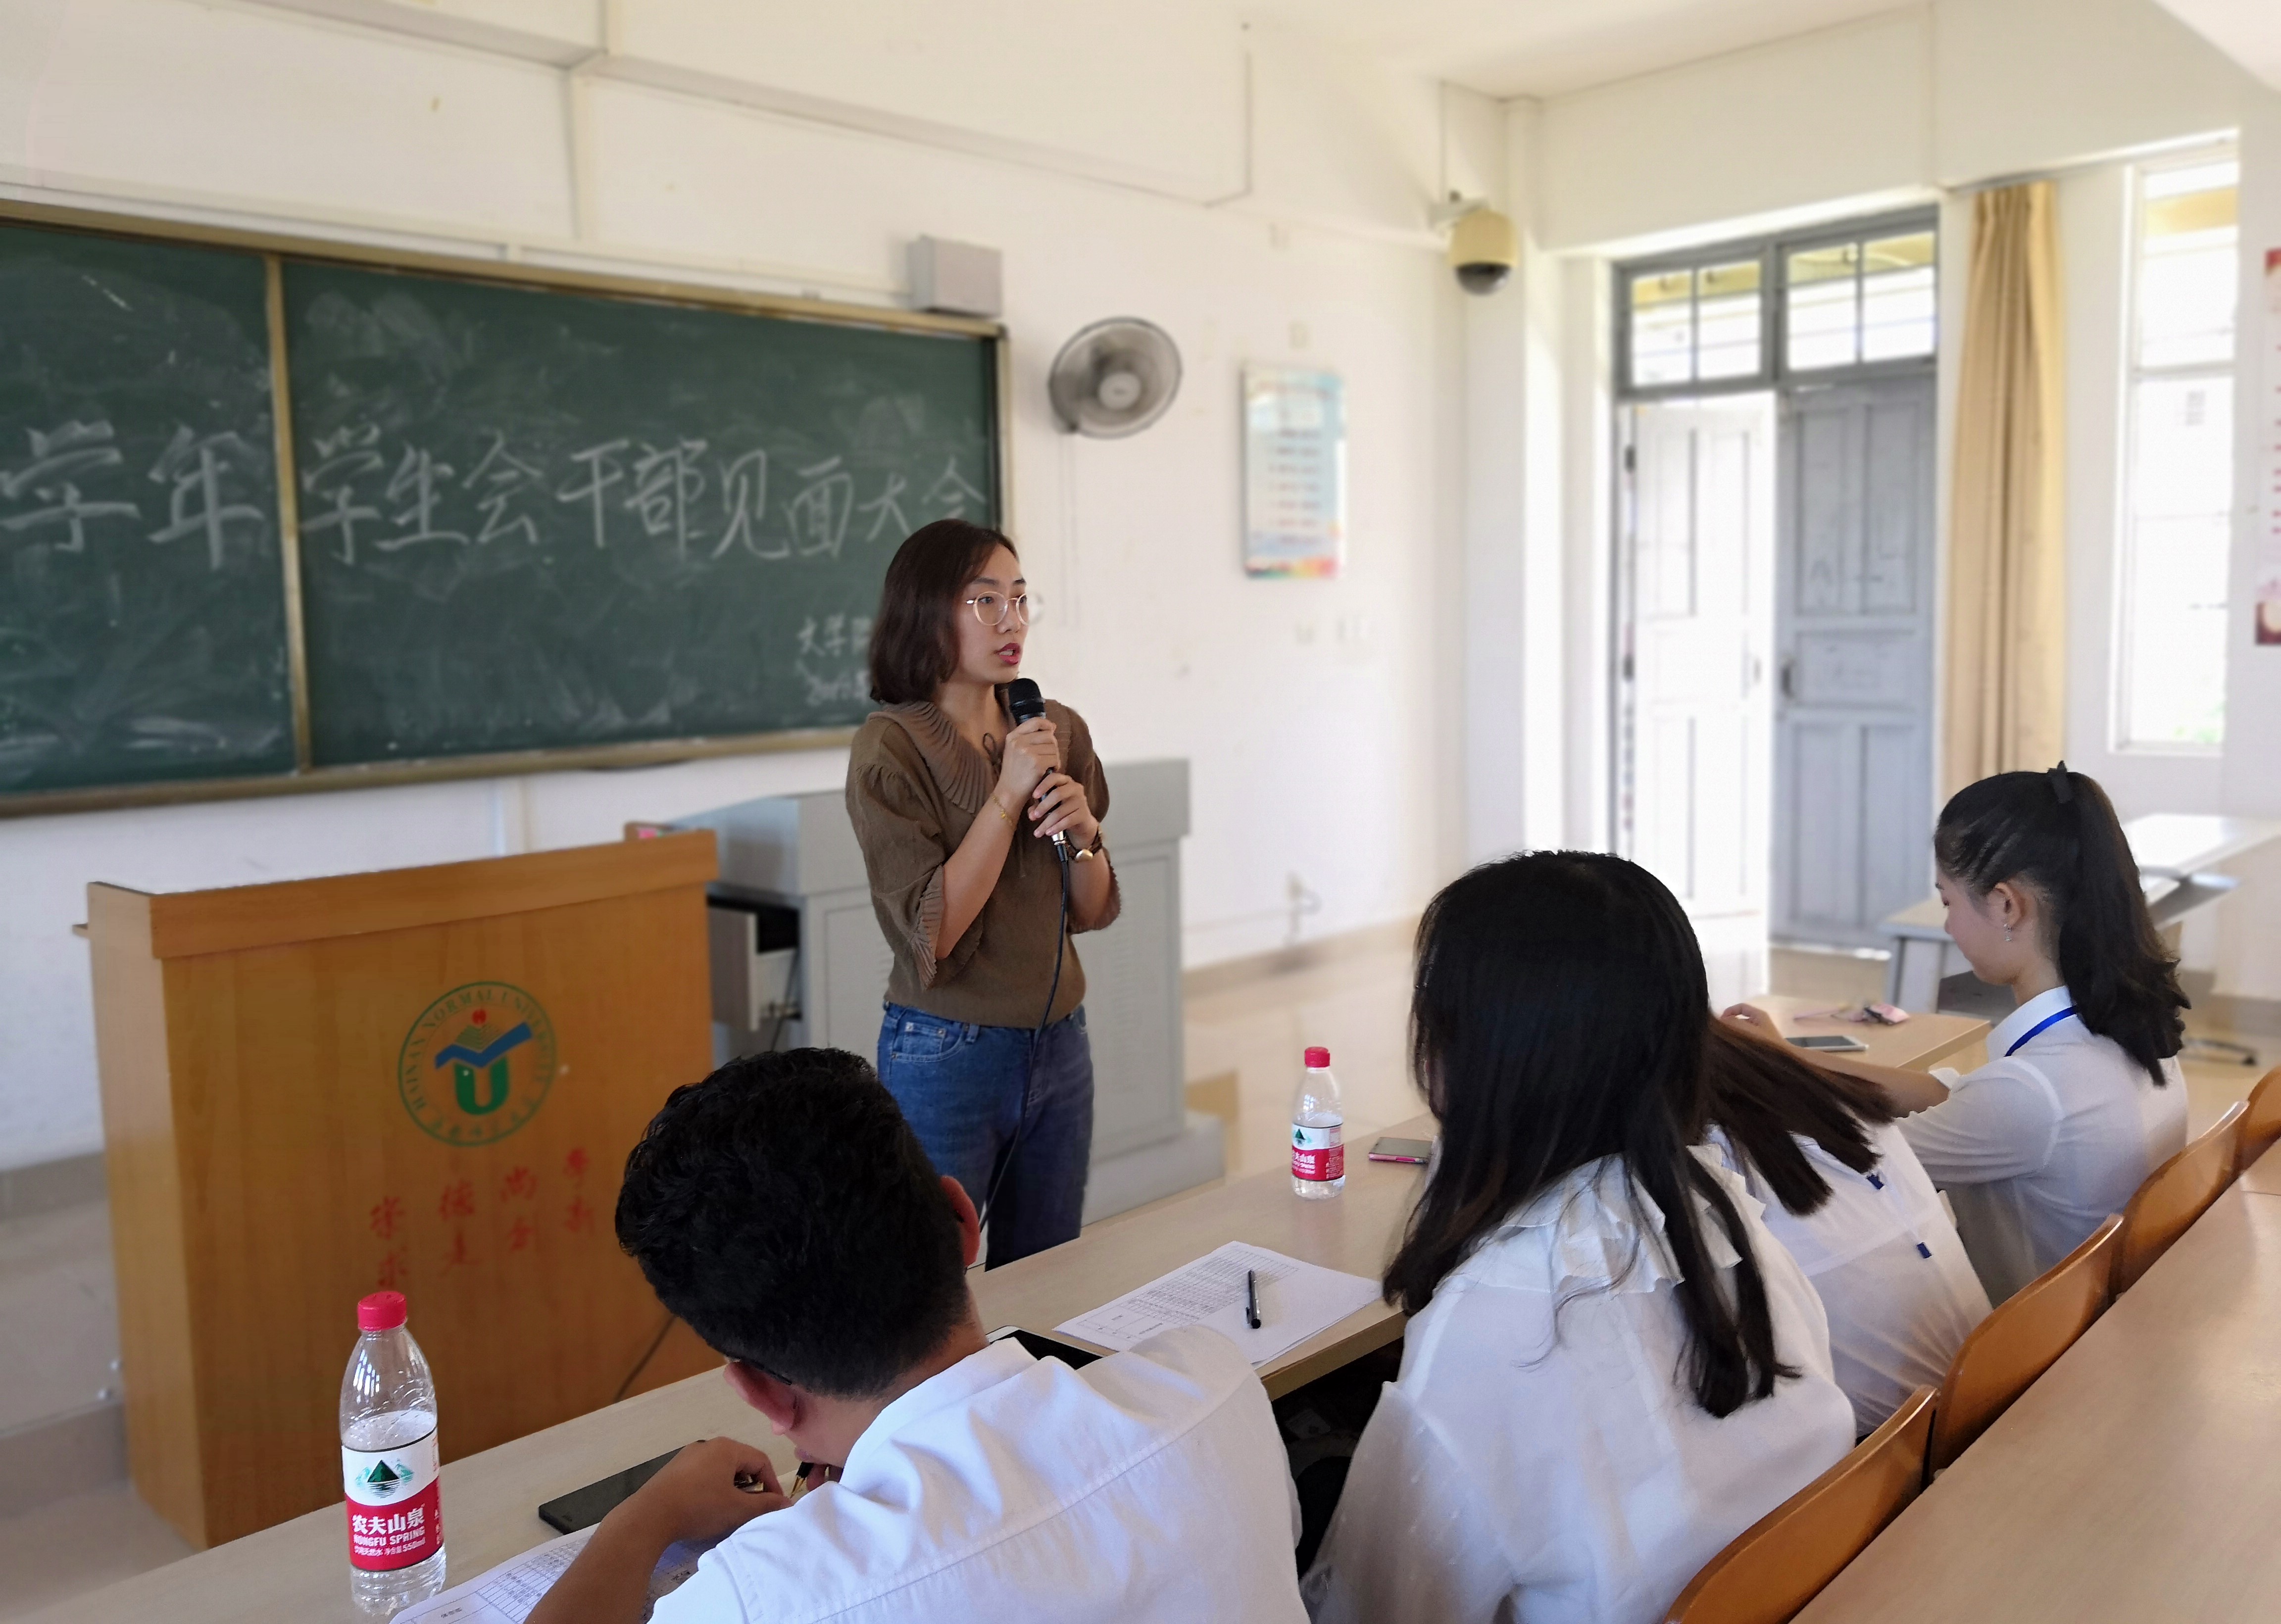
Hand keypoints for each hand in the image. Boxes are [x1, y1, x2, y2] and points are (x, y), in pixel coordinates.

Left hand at [617, 1438, 787, 1547]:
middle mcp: (708, 1445)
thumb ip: (765, 1505)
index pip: (761, 1460)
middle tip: (753, 1508)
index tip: (773, 1506)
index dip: (772, 1483)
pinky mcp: (674, 1469)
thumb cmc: (699, 1507)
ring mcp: (688, 1455)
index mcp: (727, 1448)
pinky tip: (707, 1506)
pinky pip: (703, 1473)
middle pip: (741, 1462)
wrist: (650, 1516)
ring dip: (732, 1487)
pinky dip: (713, 1487)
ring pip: (721, 1468)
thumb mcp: (737, 1509)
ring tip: (730, 1509)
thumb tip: (786, 1503)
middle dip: (752, 1485)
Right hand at [994, 717, 1059, 807]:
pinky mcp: (1037, 763)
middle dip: (1052, 746)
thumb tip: (1052, 726)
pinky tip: (1049, 771)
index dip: (1046, 724)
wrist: (1009, 791)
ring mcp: (1027, 752)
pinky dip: (1055, 765)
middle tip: (1048, 756)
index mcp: (1013, 737)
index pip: (1035, 721)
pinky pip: (1055, 758)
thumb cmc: (1015, 771)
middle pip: (1048, 735)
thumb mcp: (1014, 750)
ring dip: (1054, 757)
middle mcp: (1019, 742)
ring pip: (1054, 747)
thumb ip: (1029, 737)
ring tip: (1047, 765)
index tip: (1052, 729)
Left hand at [1029, 771, 1098, 847]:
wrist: (1081, 822)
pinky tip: (1048, 833)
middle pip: (1057, 794)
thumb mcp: (1049, 805)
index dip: (1043, 786)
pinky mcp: (1084, 814)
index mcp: (1065, 781)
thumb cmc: (1062, 809)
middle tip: (1034, 817)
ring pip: (1061, 811)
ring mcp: (1081, 801)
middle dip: (1043, 806)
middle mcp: (1075, 788)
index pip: (1054, 777)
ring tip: (1038, 832)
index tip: (1033, 796)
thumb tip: (1031, 814)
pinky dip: (1056, 827)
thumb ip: (1038, 806)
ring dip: (1047, 822)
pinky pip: (1068, 820)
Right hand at [1719, 1004, 1785, 1045]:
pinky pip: (1747, 1037)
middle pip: (1741, 1018)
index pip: (1741, 1007)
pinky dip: (1740, 1039)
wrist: (1782, 1058)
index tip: (1720, 1020)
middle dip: (1730, 1023)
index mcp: (1759, 1015)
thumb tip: (1721, 1020)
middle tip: (1720, 1031)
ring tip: (1726, 1040)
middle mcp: (1760, 1021)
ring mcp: (1761, 1032)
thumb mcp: (1747, 1029)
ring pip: (1743, 1028)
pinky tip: (1734, 1047)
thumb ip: (1733, 1023)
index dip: (1729, 1011)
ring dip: (1734, 1032)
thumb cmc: (1765, 1042)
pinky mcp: (1761, 1042)